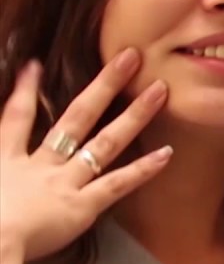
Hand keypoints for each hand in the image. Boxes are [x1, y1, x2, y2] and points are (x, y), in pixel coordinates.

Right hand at [0, 50, 170, 262]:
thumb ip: (1, 156)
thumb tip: (4, 158)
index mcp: (5, 162)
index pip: (16, 119)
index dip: (25, 91)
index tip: (34, 65)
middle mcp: (40, 166)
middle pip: (76, 117)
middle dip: (104, 85)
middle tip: (129, 56)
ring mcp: (64, 183)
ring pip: (105, 143)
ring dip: (134, 116)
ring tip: (160, 91)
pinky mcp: (81, 208)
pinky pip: (116, 184)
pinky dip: (142, 170)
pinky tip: (167, 153)